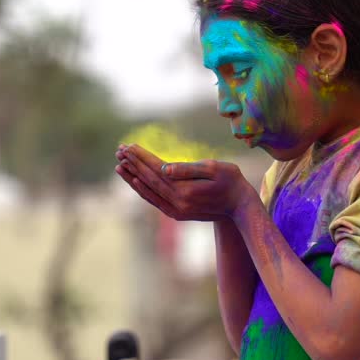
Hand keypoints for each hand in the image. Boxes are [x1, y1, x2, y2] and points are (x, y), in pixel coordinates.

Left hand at [114, 143, 261, 221]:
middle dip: (133, 163)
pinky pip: (155, 200)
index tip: (129, 145)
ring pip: (148, 192)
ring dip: (133, 177)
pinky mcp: (177, 214)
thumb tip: (164, 168)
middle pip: (149, 180)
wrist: (240, 207)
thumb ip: (188, 169)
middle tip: (119, 150)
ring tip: (119, 164)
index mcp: (184, 190)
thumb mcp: (214, 169)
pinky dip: (143, 190)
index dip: (142, 157)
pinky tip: (135, 181)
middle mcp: (177, 203)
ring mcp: (176, 211)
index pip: (157, 170)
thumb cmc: (231, 181)